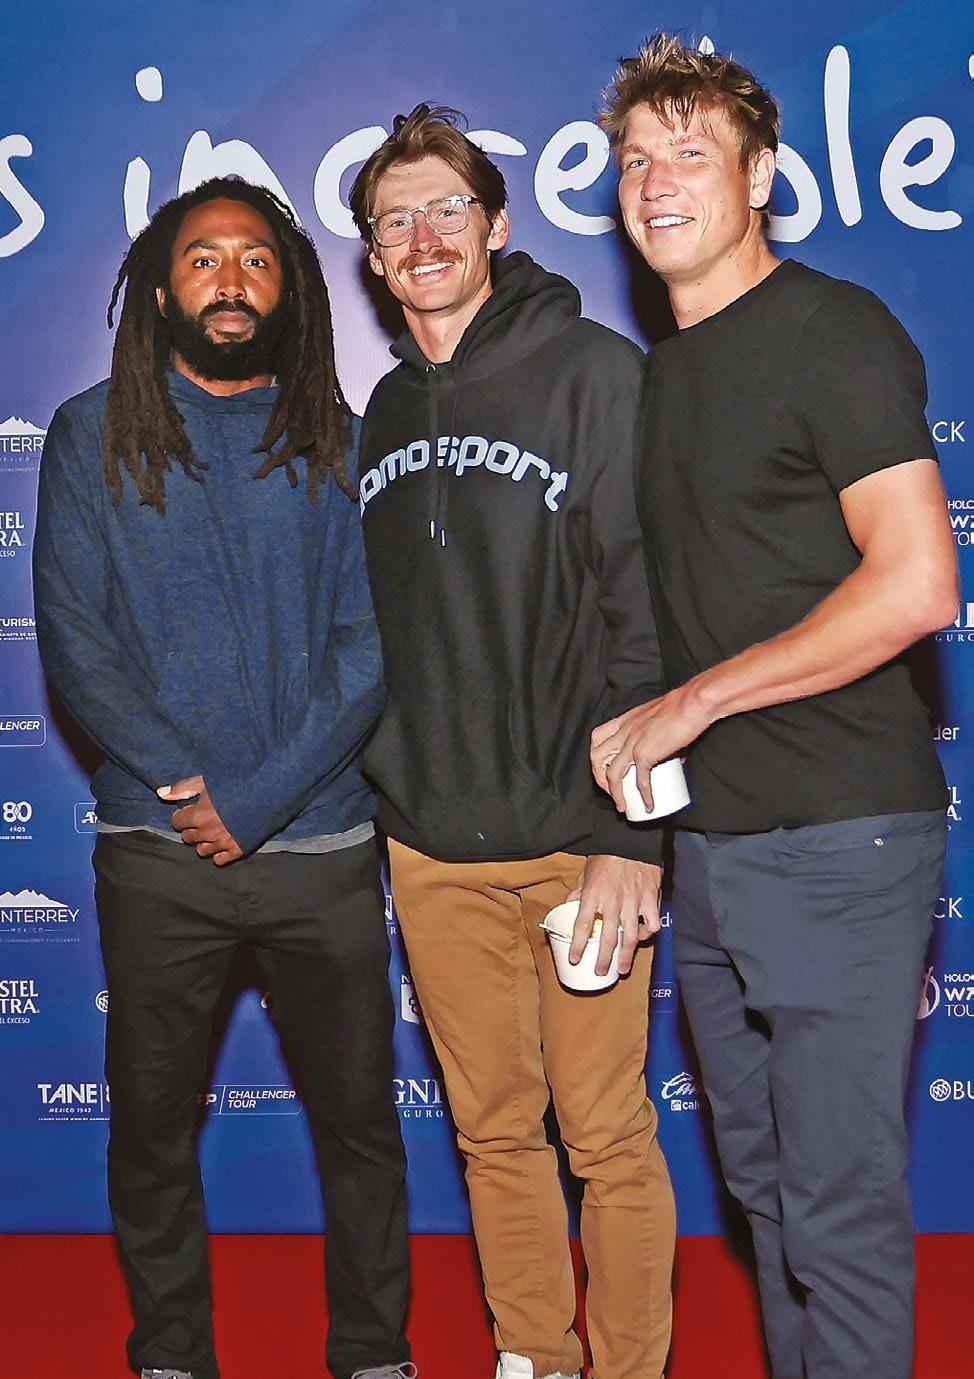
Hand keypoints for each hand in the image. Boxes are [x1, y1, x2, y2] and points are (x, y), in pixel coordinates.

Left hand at [157, 775, 243, 865]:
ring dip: (204, 842)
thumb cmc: (237, 784)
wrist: (268, 793)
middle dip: (192, 829)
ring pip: (201, 851)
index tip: (190, 810)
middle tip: (202, 819)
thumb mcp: (208, 781)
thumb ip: (183, 788)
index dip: (183, 815)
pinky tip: (223, 842)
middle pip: (188, 838)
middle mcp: (207, 832)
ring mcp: (222, 843)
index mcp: (198, 815)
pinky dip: (219, 853)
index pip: (177, 822)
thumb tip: (160, 794)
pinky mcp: (237, 850)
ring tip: (213, 831)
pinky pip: (219, 860)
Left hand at [566, 855, 662, 976]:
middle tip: (600, 972)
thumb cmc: (607, 856)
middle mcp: (612, 901)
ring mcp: (633, 901)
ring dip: (626, 956)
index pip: (581, 925)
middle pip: (606, 938)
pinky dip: (647, 934)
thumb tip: (567, 908)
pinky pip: (650, 924)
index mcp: (593, 894)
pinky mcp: (650, 898)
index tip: (574, 958)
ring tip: (622, 968)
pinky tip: (642, 938)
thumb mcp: (585, 873)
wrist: (631, 839)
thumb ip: (578, 893)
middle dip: (603, 959)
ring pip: (630, 937)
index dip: (577, 945)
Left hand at [591, 684, 709, 812]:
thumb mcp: (659, 719)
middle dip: (599, 777)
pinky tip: (648, 805)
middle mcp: (624, 731)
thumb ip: (660, 738)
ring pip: (612, 774)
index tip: (604, 769)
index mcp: (625, 720)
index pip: (597, 737)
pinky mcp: (645, 754)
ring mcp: (632, 743)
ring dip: (614, 794)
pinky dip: (644, 796)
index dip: (596, 755)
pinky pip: (640, 781)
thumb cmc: (683, 707)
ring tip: (622, 805)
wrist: (693, 703)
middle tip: (610, 791)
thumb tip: (673, 760)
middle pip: (597, 757)